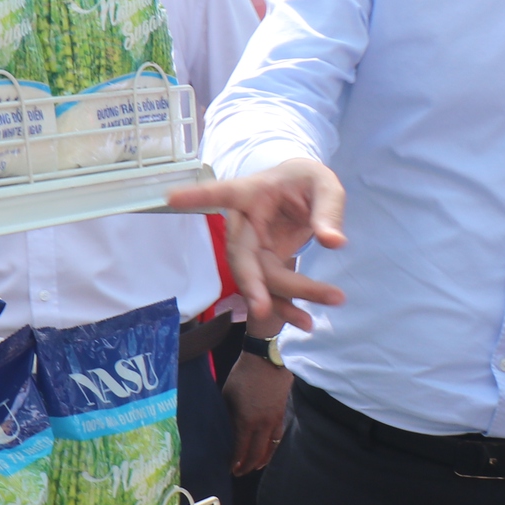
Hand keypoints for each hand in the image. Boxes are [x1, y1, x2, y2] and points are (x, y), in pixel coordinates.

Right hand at [168, 158, 347, 331]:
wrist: (304, 195)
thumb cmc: (307, 182)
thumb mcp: (325, 185)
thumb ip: (328, 210)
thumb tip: (333, 242)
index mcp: (252, 193)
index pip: (222, 193)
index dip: (197, 196)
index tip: (170, 198)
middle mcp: (245, 223)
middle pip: (241, 255)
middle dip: (251, 283)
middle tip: (261, 308)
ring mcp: (253, 247)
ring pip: (260, 279)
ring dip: (285, 300)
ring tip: (314, 318)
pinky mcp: (265, 265)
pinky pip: (270, 290)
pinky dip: (287, 308)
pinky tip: (306, 322)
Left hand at [221, 352, 292, 475]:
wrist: (267, 358)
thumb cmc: (243, 374)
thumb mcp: (228, 395)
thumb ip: (229, 415)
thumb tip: (228, 429)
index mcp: (246, 420)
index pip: (241, 449)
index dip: (235, 462)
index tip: (230, 469)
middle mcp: (262, 424)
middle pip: (257, 453)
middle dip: (247, 466)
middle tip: (239, 473)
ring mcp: (275, 419)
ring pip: (271, 447)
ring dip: (262, 459)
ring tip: (255, 466)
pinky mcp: (282, 413)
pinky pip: (277, 436)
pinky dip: (272, 446)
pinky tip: (268, 448)